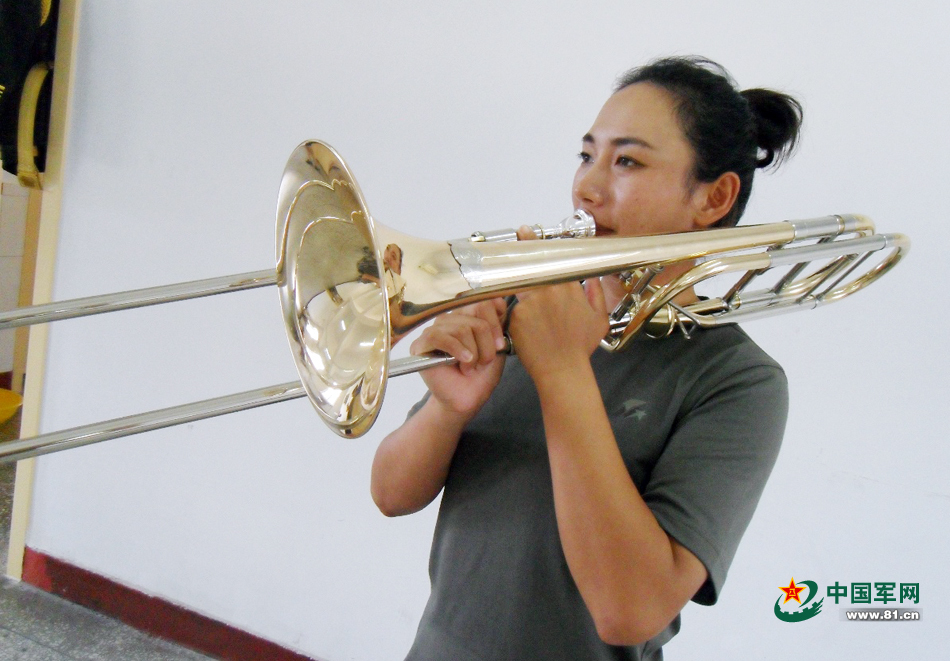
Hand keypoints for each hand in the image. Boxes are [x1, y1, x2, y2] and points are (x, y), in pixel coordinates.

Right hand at [410, 298, 508, 416]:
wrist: (466, 399)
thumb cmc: (480, 375)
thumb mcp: (496, 347)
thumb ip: (496, 324)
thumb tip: (498, 301)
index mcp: (468, 316)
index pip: (483, 300)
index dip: (495, 321)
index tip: (500, 344)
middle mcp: (451, 319)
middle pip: (475, 312)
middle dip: (486, 341)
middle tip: (485, 362)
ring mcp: (435, 330)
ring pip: (461, 327)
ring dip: (473, 352)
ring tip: (471, 367)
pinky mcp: (421, 344)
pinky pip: (439, 337)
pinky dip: (456, 350)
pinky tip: (463, 362)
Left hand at [508, 227, 608, 382]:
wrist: (563, 371)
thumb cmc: (580, 348)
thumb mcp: (599, 320)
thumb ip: (596, 295)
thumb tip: (593, 279)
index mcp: (569, 287)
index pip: (551, 259)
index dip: (537, 244)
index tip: (527, 232)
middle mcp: (548, 290)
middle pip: (531, 265)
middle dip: (522, 249)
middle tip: (517, 236)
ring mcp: (530, 302)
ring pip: (521, 289)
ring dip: (522, 293)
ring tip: (530, 308)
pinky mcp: (516, 315)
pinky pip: (513, 309)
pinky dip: (518, 316)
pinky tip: (529, 331)